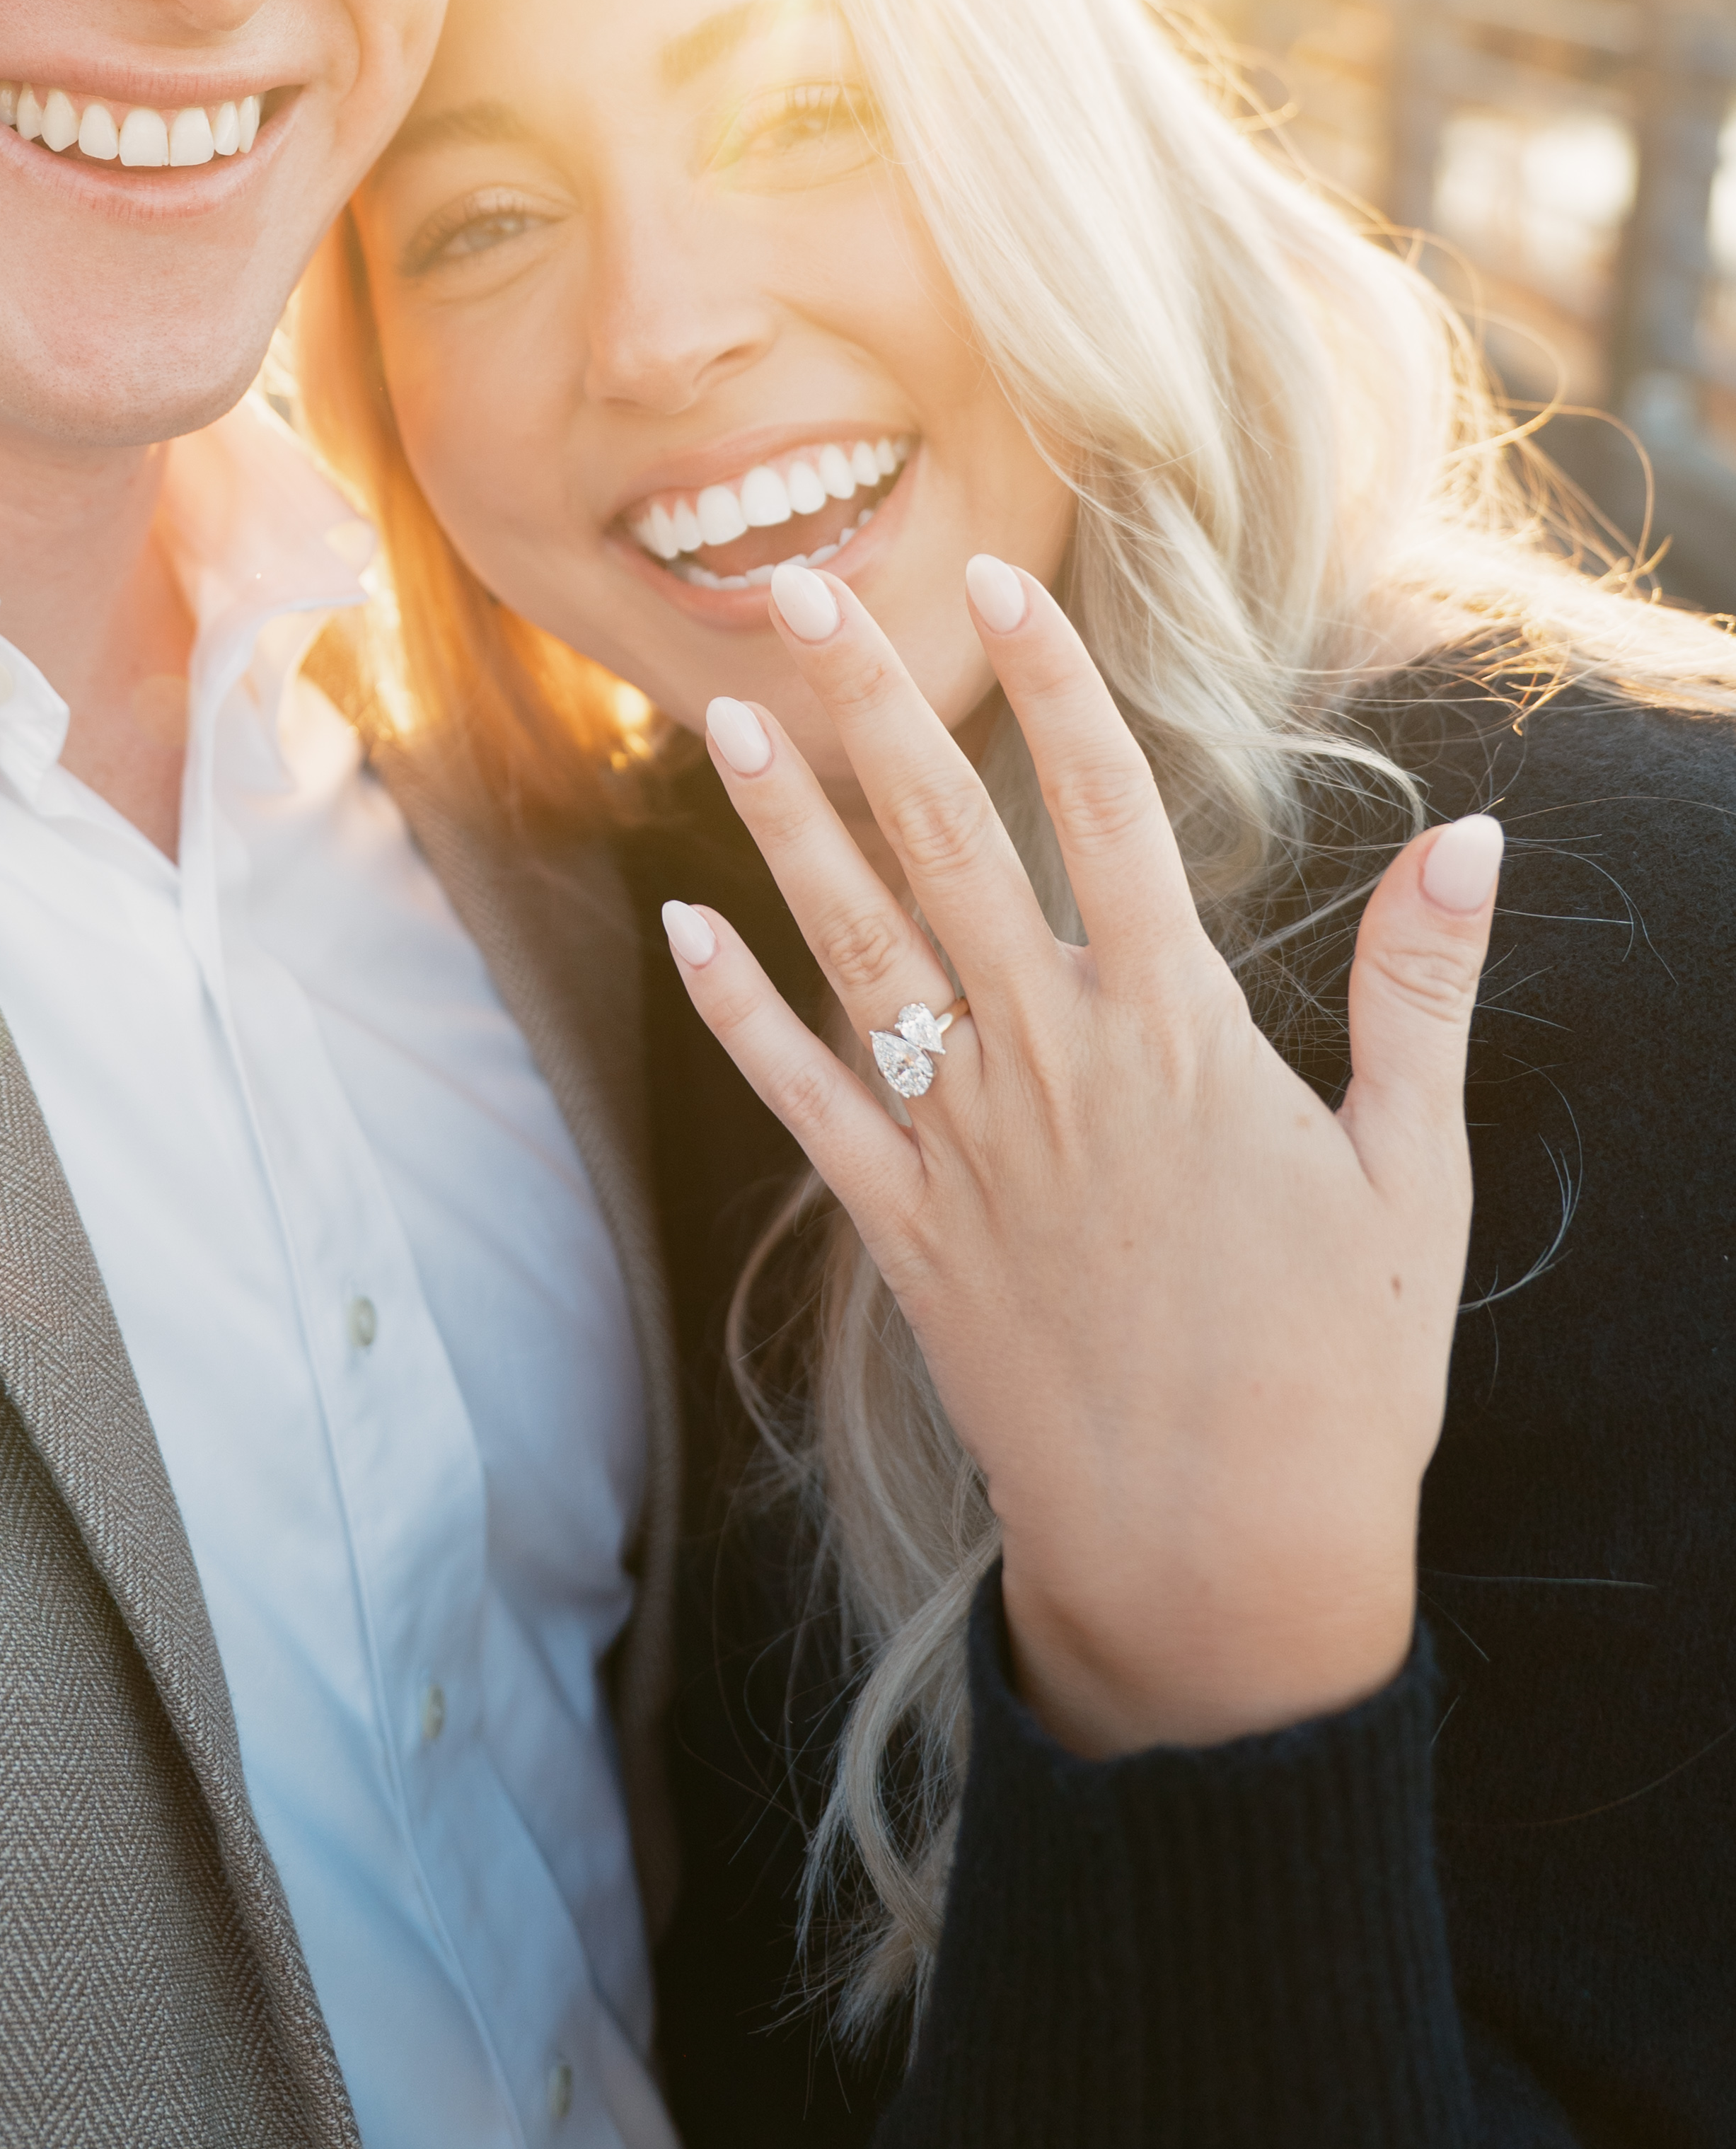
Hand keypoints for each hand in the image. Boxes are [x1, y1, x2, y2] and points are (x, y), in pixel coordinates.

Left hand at [662, 553, 1497, 1759]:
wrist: (1226, 1570)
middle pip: (948, 847)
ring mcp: (968, 1150)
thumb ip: (1422, 995)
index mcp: (1181, 1039)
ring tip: (724, 710)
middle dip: (872, 707)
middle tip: (799, 589)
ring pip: (857, 949)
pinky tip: (683, 927)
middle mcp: (1056, 1070)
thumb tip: (1465, 835)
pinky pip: (806, 1103)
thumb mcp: (1414, 1174)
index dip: (1053, 687)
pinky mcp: (908, 1236)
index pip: (1107, 815)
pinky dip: (740, 1015)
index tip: (998, 578)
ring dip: (784, 824)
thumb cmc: (1342, 1375)